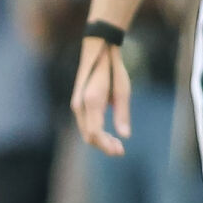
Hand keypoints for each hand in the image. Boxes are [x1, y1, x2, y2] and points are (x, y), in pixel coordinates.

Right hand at [71, 36, 131, 156]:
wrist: (98, 51)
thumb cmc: (113, 69)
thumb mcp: (123, 90)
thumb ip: (122, 114)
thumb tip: (125, 136)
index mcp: (91, 101)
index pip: (95, 133)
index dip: (106, 145)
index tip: (120, 151)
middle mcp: (80, 106)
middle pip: (89, 135)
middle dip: (104, 145)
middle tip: (121, 151)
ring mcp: (77, 105)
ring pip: (86, 131)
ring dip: (100, 140)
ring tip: (117, 144)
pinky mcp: (79, 105)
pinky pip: (86, 124)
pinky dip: (96, 133)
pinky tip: (108, 134)